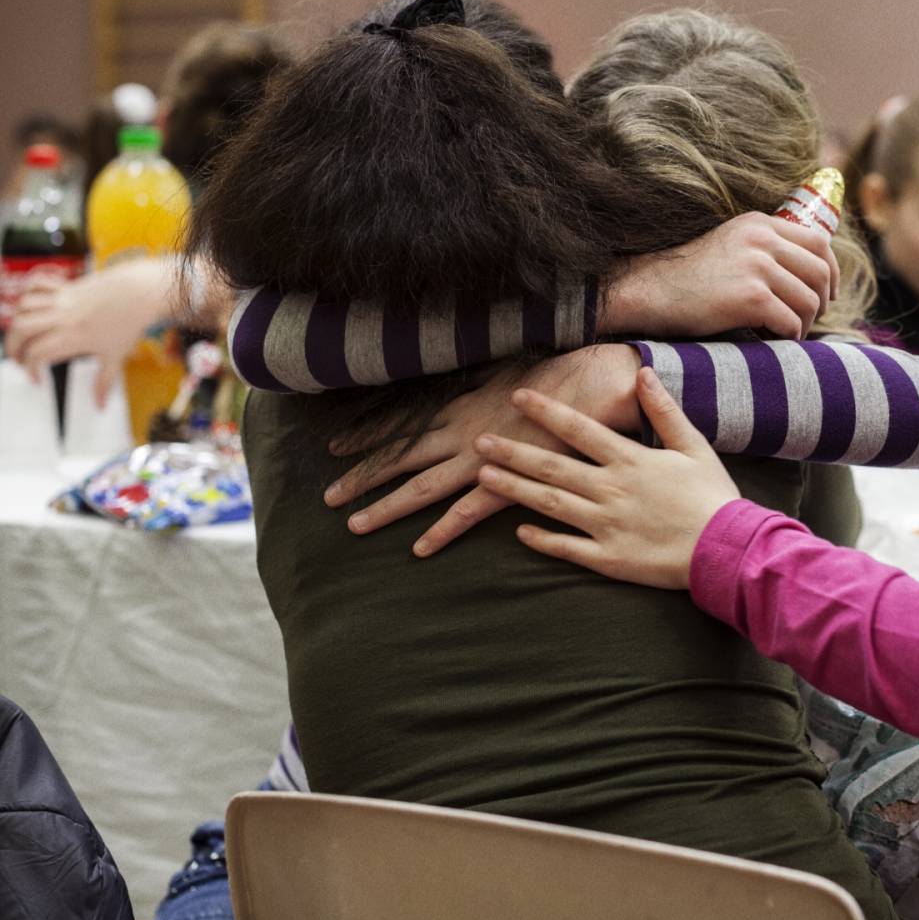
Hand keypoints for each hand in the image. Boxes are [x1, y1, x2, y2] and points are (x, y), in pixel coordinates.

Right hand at [5, 259, 175, 406]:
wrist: (140, 294)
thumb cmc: (129, 324)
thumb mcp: (116, 356)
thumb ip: (104, 382)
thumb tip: (100, 406)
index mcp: (71, 338)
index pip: (37, 354)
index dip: (30, 369)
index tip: (36, 379)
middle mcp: (61, 318)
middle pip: (20, 330)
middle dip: (12, 346)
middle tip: (19, 358)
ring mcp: (61, 300)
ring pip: (23, 307)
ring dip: (18, 320)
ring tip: (24, 334)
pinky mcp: (65, 286)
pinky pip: (37, 285)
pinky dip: (30, 293)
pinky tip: (36, 306)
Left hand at [325, 344, 640, 556]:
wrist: (589, 383)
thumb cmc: (554, 373)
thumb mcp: (506, 370)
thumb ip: (481, 381)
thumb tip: (465, 381)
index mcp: (460, 405)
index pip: (403, 422)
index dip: (367, 434)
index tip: (336, 446)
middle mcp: (460, 431)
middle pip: (400, 457)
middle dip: (362, 476)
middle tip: (328, 496)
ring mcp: (480, 458)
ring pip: (421, 486)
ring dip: (386, 505)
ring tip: (355, 524)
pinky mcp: (505, 480)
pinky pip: (466, 511)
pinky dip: (442, 531)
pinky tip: (419, 549)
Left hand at [476, 368, 738, 589]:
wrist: (726, 549)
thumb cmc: (712, 496)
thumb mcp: (694, 446)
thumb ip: (664, 411)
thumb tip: (643, 373)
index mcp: (630, 460)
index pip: (578, 429)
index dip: (546, 411)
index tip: (518, 397)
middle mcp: (611, 489)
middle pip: (551, 466)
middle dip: (513, 451)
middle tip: (480, 441)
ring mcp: (606, 525)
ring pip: (550, 504)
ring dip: (514, 489)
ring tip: (484, 477)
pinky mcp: (609, 558)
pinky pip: (567, 548)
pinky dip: (541, 539)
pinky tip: (519, 531)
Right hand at [602, 211, 838, 339]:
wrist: (650, 290)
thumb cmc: (689, 277)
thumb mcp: (731, 245)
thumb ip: (765, 248)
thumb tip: (807, 272)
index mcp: (760, 224)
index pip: (819, 241)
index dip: (831, 271)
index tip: (828, 293)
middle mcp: (762, 240)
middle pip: (819, 272)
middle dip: (821, 302)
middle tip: (808, 319)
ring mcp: (757, 267)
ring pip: (809, 300)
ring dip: (804, 323)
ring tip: (786, 331)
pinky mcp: (750, 297)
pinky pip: (790, 322)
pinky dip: (788, 336)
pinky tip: (771, 339)